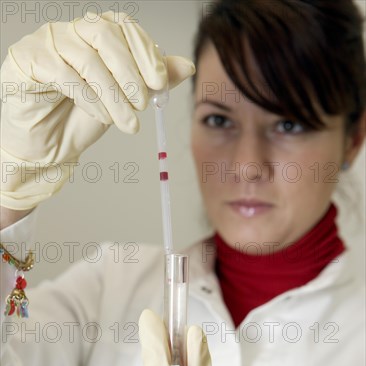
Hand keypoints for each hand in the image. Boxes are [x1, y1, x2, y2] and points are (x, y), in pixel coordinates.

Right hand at [0, 12, 194, 209]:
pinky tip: (102, 118)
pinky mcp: (28, 60)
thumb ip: (151, 80)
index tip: (160, 82)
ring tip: (127, 123)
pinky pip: (64, 74)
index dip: (145, 52)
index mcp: (96, 33)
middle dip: (131, 73)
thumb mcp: (123, 99)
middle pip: (106, 35)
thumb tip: (188, 66)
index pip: (124, 27)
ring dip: (114, 95)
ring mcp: (47, 42)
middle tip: (144, 104)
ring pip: (88, 59)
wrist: (47, 146)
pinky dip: (89, 99)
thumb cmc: (80, 118)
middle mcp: (71, 31)